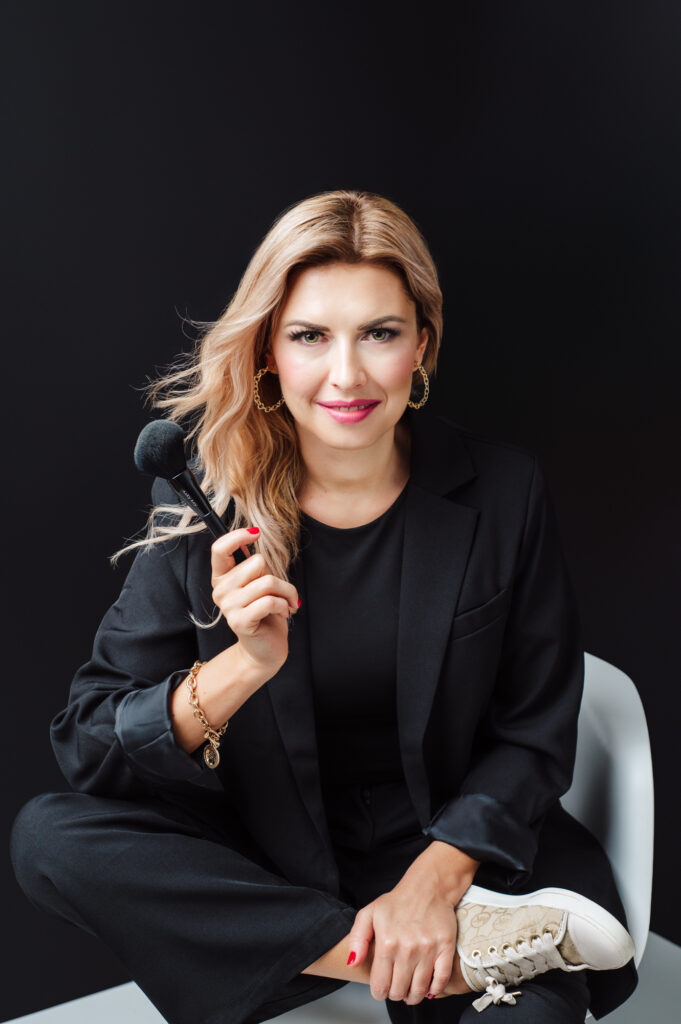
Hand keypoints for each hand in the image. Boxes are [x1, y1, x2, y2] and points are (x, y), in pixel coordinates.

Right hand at [210, 528, 299, 676]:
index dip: (237, 536)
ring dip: (286, 592)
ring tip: (287, 603)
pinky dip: (284, 605)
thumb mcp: (259, 585)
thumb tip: (254, 534)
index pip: (219, 548)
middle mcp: (221, 590)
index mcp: (222, 577)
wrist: (264, 650)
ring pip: (268, 582)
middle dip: (279, 577)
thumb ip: (254, 565)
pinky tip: (284, 613)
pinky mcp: (240, 621)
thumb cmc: (266, 614)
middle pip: (257, 563)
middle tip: (283, 593)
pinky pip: (269, 601)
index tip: (255, 534)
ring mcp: (228, 606)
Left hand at [346, 876, 464, 1003]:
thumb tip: (352, 963)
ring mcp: (428, 949)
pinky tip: (429, 987)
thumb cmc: (397, 902)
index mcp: (387, 943)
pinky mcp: (445, 947)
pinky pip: (441, 980)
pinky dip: (434, 989)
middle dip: (395, 994)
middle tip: (396, 988)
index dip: (379, 993)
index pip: (380, 986)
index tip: (382, 989)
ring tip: (410, 992)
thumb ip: (357, 939)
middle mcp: (407, 949)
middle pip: (399, 992)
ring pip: (420, 990)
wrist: (428, 887)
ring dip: (413, 996)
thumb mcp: (369, 914)